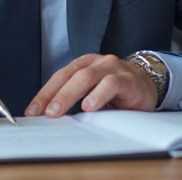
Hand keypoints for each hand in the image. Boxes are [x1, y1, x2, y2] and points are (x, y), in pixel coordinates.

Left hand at [26, 54, 156, 116]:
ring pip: (86, 77)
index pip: (60, 77)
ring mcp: (112, 68)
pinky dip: (98, 95)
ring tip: (58, 110)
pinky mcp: (127, 79)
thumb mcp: (93, 94)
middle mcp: (96, 63)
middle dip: (53, 95)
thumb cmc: (117, 92)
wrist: (149, 85)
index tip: (32, 111)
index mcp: (84, 65)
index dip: (44, 93)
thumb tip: (51, 117)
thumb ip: (76, 101)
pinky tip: (89, 106)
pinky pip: (111, 84)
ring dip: (69, 95)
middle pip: (69, 76)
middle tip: (43, 112)